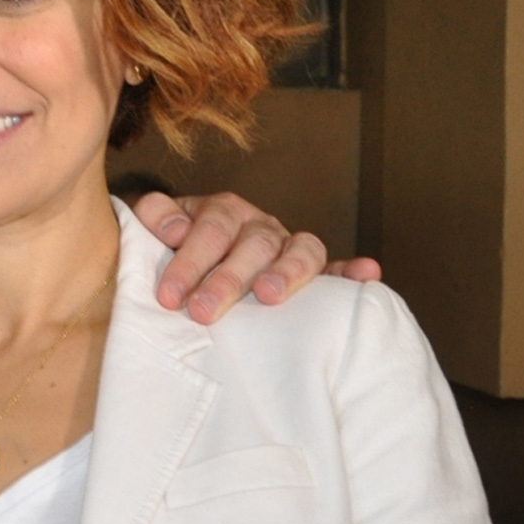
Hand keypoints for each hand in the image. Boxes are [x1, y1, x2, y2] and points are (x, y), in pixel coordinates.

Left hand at [134, 190, 382, 323]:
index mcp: (224, 212)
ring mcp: (291, 247)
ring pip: (300, 251)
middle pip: (253, 245)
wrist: (198, 252)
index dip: (189, 261)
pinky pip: (337, 269)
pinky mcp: (316, 271)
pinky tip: (367, 274)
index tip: (169, 295)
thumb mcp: (159, 226)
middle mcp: (261, 226)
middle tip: (204, 312)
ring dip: (288, 272)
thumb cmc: (177, 248)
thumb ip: (157, 216)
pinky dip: (352, 271)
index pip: (211, 230)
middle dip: (228, 279)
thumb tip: (174, 228)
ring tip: (269, 296)